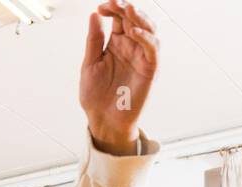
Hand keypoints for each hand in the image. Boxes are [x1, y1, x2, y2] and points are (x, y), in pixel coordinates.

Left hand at [80, 1, 158, 154]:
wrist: (102, 120)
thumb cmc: (95, 95)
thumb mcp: (90, 64)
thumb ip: (94, 40)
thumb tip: (94, 15)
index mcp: (116, 43)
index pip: (118, 18)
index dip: (113, 8)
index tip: (102, 5)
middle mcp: (131, 46)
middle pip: (134, 20)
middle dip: (126, 8)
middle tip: (115, 2)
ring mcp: (142, 56)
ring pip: (148, 29)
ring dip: (139, 18)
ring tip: (127, 8)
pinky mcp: (150, 68)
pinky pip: (152, 49)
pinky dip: (145, 38)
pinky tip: (133, 32)